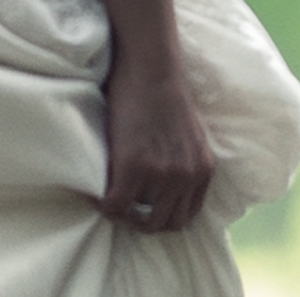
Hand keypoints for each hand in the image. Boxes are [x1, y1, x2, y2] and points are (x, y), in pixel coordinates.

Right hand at [99, 0, 212, 231]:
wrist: (151, 68)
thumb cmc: (164, 92)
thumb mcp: (189, 135)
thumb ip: (183, 161)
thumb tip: (162, 182)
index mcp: (203, 169)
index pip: (186, 215)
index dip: (163, 217)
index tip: (144, 210)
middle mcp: (187, 176)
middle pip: (167, 224)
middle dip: (143, 222)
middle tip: (124, 209)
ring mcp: (163, 175)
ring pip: (142, 221)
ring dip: (124, 216)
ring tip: (110, 201)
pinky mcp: (134, 167)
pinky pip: (115, 205)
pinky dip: (103, 205)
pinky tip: (95, 194)